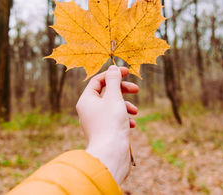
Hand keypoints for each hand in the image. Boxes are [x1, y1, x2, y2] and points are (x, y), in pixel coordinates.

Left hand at [76, 65, 138, 184]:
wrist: (110, 155)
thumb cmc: (110, 124)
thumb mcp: (114, 97)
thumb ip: (114, 81)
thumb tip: (113, 68)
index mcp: (86, 100)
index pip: (98, 81)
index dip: (113, 74)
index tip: (127, 72)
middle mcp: (88, 110)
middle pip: (106, 93)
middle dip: (122, 90)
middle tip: (136, 89)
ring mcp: (96, 122)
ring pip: (112, 106)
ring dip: (125, 105)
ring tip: (135, 111)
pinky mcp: (104, 132)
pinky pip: (114, 119)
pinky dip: (124, 118)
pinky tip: (132, 124)